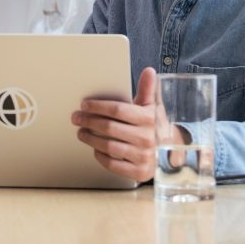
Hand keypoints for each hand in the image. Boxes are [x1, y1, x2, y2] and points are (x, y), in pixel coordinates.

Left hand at [72, 67, 162, 182]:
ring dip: (90, 138)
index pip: (117, 110)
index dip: (97, 106)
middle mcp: (147, 138)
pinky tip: (95, 149)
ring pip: (108, 146)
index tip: (84, 104)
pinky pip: (113, 164)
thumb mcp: (151, 107)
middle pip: (109, 128)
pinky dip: (100, 156)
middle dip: (88, 121)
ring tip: (81, 132)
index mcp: (149, 119)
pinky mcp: (139, 172)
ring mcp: (143, 156)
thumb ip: (147, 90)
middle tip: (77, 118)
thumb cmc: (153, 126)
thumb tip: (149, 71)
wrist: (168, 152)